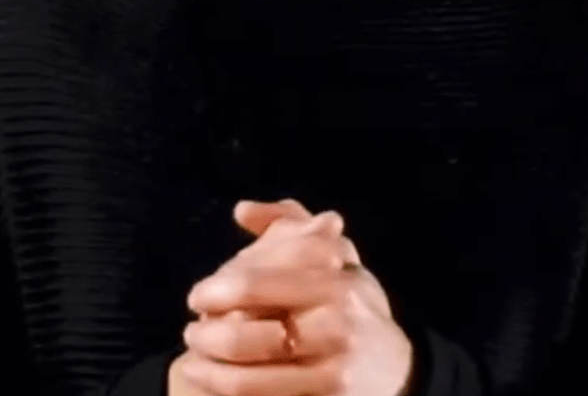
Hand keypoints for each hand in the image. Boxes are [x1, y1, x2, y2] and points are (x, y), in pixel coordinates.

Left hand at [173, 198, 414, 395]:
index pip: (261, 284)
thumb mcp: (333, 253)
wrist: (397, 366)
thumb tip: (242, 210)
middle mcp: (337, 326)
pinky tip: (213, 381)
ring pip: (253, 377)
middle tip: (190, 331)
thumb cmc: (352, 300)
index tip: (196, 295)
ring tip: (192, 359)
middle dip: (211, 334)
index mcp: (335, 281)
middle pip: (253, 335)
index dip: (219, 289)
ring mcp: (334, 372)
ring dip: (213, 370)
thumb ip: (289, 224)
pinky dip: (231, 391)